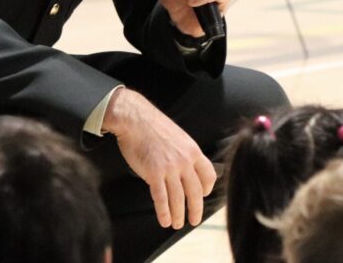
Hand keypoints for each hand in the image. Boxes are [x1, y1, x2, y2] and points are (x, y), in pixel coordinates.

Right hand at [103, 88, 216, 228]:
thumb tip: (185, 168)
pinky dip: (163, 212)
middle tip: (194, 220)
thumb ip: (183, 153)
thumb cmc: (152, 126)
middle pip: (195, 192)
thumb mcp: (177, 136)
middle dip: (195, 209)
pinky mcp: (154, 173)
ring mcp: (170, 168)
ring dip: (178, 215)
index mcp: (193, 150)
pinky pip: (161, 198)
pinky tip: (164, 220)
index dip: (207, 188)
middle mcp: (185, 161)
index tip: (202, 195)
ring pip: (178, 199)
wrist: (134, 119)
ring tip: (176, 224)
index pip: (209, 175)